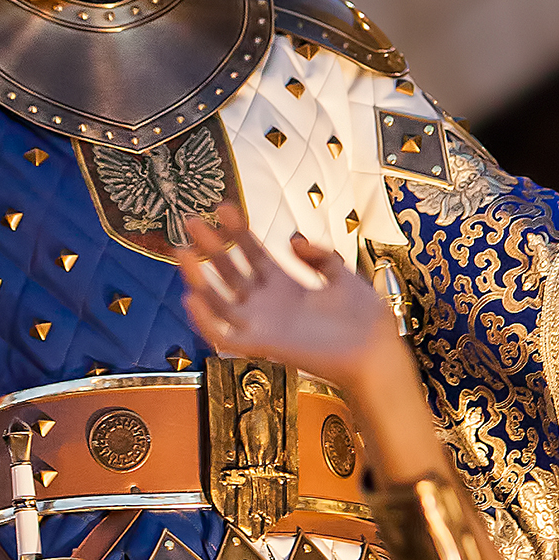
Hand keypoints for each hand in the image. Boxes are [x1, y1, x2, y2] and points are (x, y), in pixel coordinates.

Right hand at [174, 202, 408, 393]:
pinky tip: (192, 296)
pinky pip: (223, 335)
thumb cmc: (363, 319)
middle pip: (230, 270)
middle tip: (192, 221)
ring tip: (183, 252)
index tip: (224, 207)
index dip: (238, 231)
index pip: (252, 253)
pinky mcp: (261, 345)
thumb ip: (318, 254)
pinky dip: (205, 319)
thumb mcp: (343, 274)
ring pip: (219, 299)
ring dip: (199, 277)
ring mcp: (262, 324)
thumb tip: (291, 239)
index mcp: (286, 285)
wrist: (375, 352)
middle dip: (211, 245)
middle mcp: (269, 303)